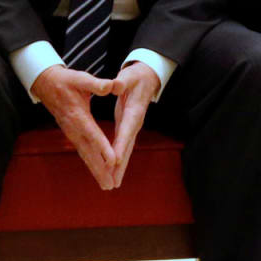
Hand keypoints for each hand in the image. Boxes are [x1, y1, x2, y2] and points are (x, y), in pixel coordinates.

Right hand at [31, 65, 117, 188]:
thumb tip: (111, 86)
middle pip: (89, 151)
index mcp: (78, 115)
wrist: (46, 84)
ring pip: (85, 155)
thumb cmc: (66, 80)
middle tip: (110, 185)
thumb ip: (97, 84)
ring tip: (107, 185)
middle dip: (100, 168)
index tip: (114, 161)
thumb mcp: (81, 78)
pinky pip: (82, 152)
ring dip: (95, 170)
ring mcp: (71, 133)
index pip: (93, 134)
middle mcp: (74, 128)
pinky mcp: (71, 134)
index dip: (103, 147)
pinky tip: (98, 173)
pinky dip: (90, 163)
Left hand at [107, 61, 160, 186]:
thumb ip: (121, 82)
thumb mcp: (128, 76)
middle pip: (128, 147)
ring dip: (120, 168)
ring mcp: (133, 127)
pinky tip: (113, 171)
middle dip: (120, 166)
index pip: (126, 131)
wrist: (148, 78)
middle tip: (113, 182)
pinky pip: (123, 147)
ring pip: (126, 151)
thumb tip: (115, 85)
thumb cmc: (136, 77)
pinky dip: (119, 160)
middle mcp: (135, 123)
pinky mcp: (129, 129)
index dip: (120, 146)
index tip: (114, 161)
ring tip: (113, 184)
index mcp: (134, 111)